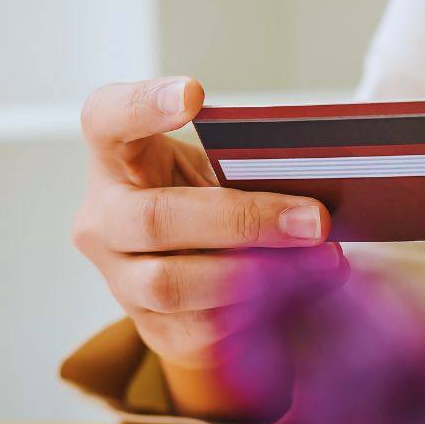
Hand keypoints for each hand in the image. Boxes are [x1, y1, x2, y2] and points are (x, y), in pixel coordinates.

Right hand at [72, 76, 347, 420]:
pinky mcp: (152, 329)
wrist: (199, 270)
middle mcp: (104, 220)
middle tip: (314, 219)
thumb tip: (319, 183)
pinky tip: (303, 293)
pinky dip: (258, 312)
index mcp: (117, 159)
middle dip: (244, 220)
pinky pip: (201, 328)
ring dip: (258, 273)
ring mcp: (120, 280)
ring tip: (321, 262)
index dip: (143, 107)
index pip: (106, 120)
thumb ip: (248, 167)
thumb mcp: (219, 170)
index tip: (194, 93)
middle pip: (155, 218)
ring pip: (173, 283)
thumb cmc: (212, 198)